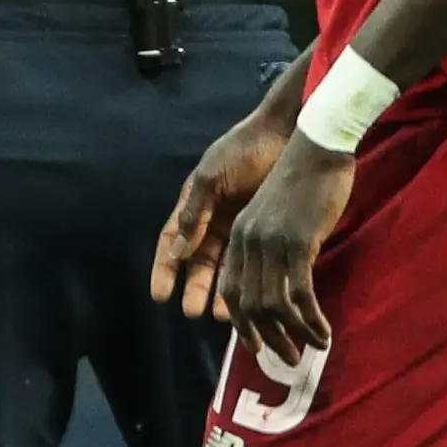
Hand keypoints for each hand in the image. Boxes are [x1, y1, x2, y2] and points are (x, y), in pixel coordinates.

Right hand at [151, 96, 300, 319]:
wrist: (286, 132)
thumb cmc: (243, 149)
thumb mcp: (211, 177)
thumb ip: (194, 212)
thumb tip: (178, 251)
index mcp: (194, 207)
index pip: (171, 246)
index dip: (164, 271)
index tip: (160, 296)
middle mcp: (213, 222)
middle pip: (198, 263)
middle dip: (194, 288)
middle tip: (192, 312)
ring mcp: (241, 227)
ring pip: (228, 267)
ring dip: (224, 290)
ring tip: (224, 314)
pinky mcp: (267, 229)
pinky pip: (256, 260)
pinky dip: (252, 279)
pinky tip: (254, 296)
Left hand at [214, 136, 356, 365]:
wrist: (318, 146)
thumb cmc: (305, 178)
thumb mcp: (277, 214)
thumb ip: (272, 244)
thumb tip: (284, 277)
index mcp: (238, 236)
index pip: (231, 289)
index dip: (241, 320)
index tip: (256, 343)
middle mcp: (246, 244)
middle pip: (245, 303)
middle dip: (263, 336)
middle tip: (282, 358)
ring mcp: (269, 245)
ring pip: (272, 304)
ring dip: (290, 333)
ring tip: (308, 349)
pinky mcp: (296, 244)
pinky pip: (298, 293)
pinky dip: (309, 318)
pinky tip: (322, 332)